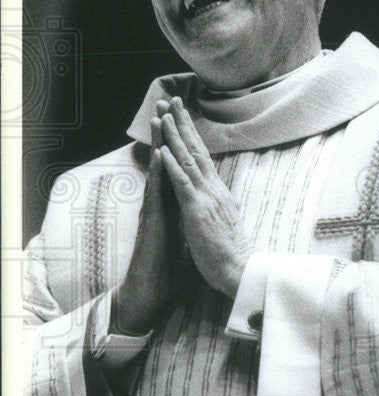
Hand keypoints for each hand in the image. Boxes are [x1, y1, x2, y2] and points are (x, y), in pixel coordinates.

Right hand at [114, 117, 179, 334]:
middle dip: (172, 132)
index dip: (187, 145)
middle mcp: (166, 202)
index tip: (191, 122)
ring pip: (160, 170)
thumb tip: (209, 220)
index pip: (183, 168)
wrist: (153, 291)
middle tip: (171, 104)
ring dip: (161, 143)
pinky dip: (159, 172)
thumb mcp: (191, 241)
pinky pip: (156, 192)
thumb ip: (196, 226)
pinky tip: (160, 155)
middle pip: (171, 161)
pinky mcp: (153, 221)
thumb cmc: (171, 270)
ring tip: (159, 116)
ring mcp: (157, 209)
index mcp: (178, 204)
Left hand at [159, 97, 252, 297]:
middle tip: (173, 101)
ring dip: (175, 136)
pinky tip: (164, 150)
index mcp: (219, 193)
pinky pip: (183, 184)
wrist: (240, 270)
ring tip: (165, 115)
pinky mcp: (197, 211)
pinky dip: (172, 165)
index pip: (203, 158)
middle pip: (197, 151)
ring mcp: (207, 198)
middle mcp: (214, 190)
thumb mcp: (225, 222)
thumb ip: (218, 206)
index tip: (182, 115)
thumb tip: (217, 197)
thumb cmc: (231, 253)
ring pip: (188, 161)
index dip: (192, 135)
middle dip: (183, 124)